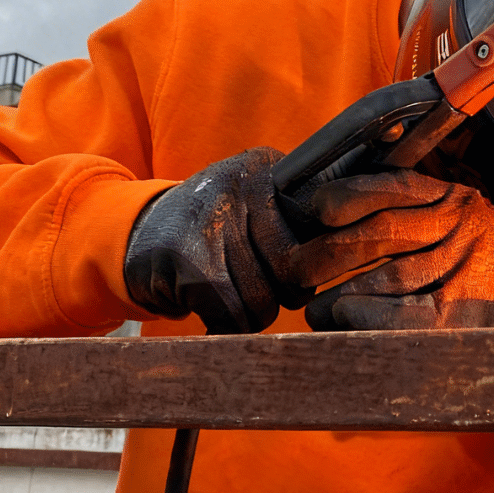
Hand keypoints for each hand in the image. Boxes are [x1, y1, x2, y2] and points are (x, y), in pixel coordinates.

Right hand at [123, 147, 300, 333]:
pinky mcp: (184, 256)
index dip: (313, 263)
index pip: (318, 228)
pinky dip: (225, 325)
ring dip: (253, 314)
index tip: (300, 273)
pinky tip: (211, 308)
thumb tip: (356, 252)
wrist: (136, 234)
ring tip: (232, 295)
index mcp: (266, 167)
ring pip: (264, 298)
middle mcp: (241, 183)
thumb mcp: (258, 204)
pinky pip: (231, 313)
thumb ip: (302, 220)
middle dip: (285, 293)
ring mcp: (211, 217)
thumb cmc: (217, 228)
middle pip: (293, 269)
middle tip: (263, 289)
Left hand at [299, 170, 493, 329]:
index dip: (351, 196)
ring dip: (340, 294)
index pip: (397, 190)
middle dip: (331, 250)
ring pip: (389, 276)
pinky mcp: (463, 315)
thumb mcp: (457, 218)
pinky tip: (346, 319)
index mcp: (455, 201)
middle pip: (384, 233)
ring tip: (317, 308)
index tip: (319, 209)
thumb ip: (412, 209)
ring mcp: (466, 273)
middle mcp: (462, 230)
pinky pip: (405, 317)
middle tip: (297, 269)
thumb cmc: (482, 255)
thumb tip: (331, 216)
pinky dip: (368, 317)